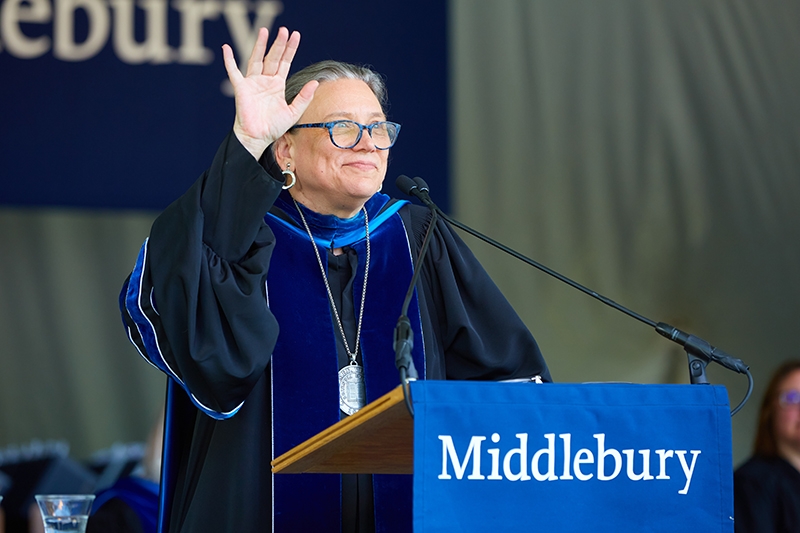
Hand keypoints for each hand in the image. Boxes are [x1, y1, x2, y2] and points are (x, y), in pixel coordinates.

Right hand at [222, 27, 318, 158]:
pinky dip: (229, 60)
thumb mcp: (293, 112)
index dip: (290, 49)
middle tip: (284, 30)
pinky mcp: (241, 88)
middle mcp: (265, 81)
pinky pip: (233, 72)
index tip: (295, 35)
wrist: (258, 137)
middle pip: (272, 57)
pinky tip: (226, 48)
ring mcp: (253, 83)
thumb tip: (315, 83)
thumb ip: (304, 97)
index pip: (285, 62)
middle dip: (278, 44)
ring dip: (259, 45)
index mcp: (277, 85)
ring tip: (264, 30)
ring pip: (256, 59)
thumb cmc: (273, 127)